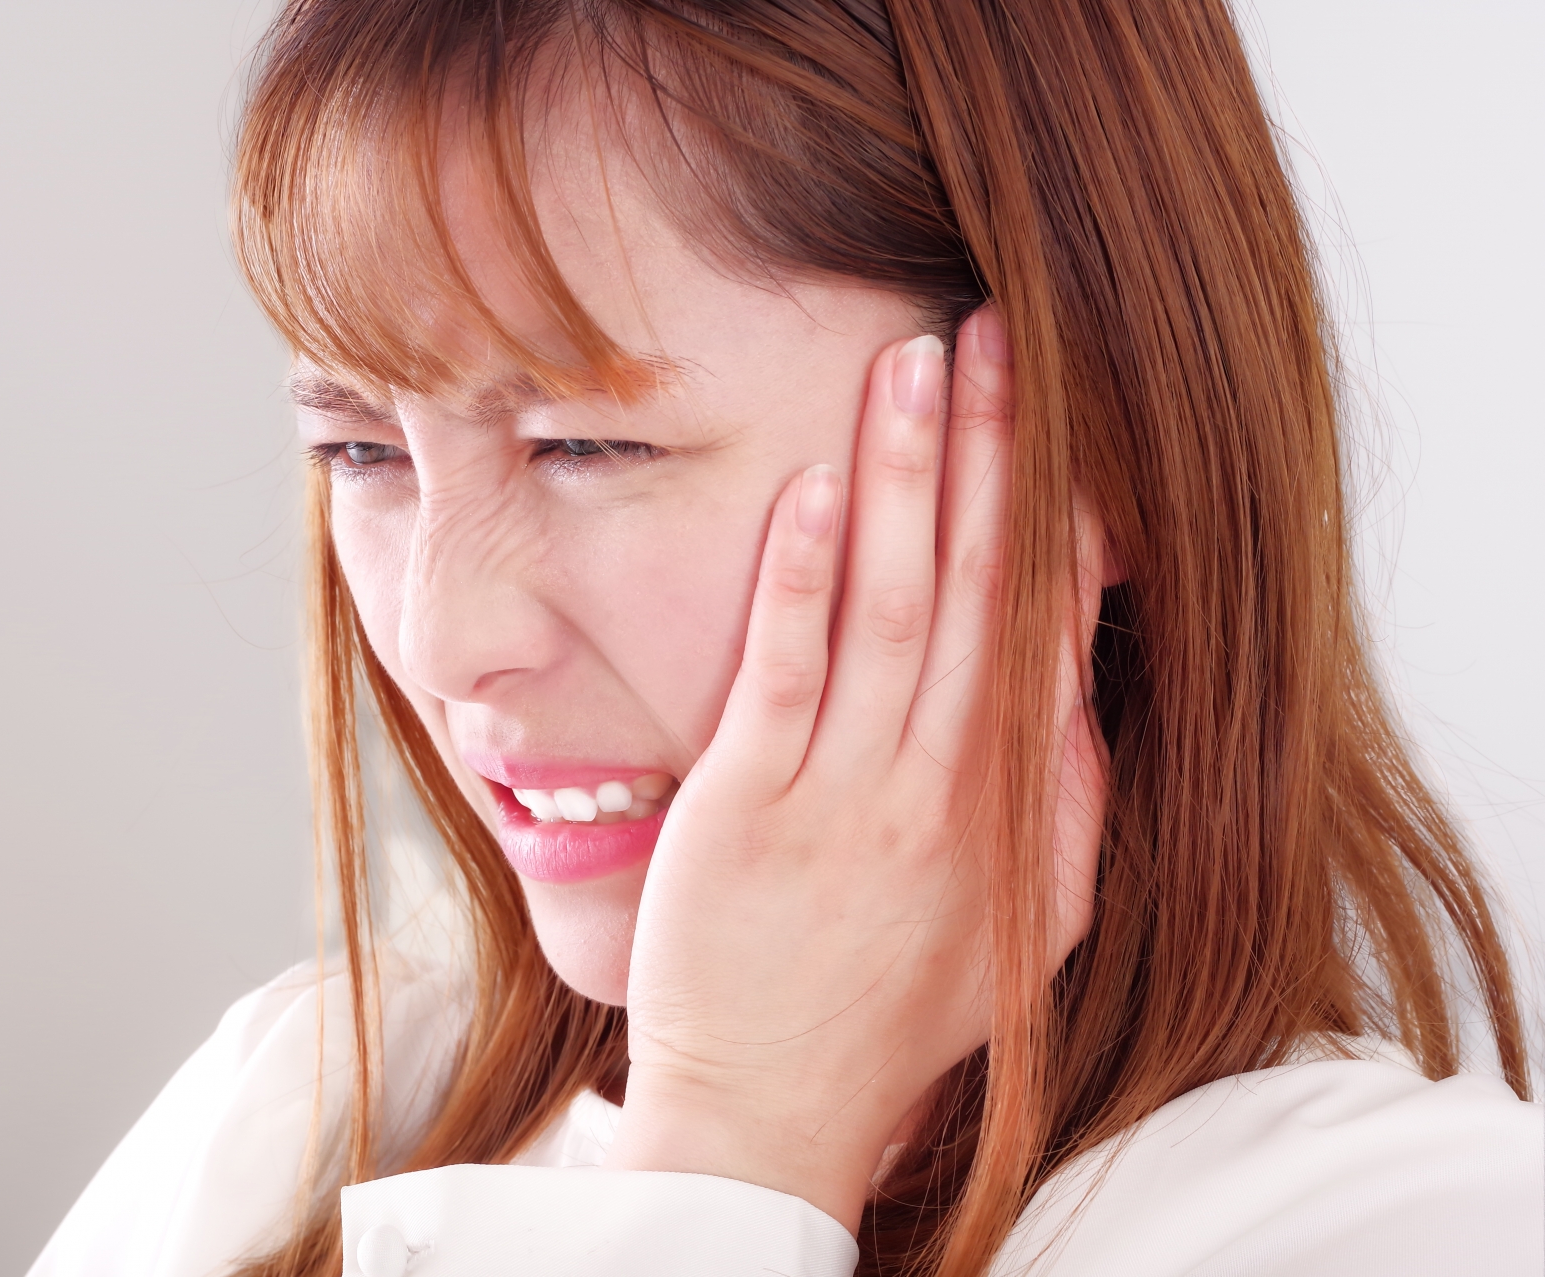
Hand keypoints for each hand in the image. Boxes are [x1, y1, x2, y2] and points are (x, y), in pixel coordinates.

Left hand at [602, 308, 1106, 1231]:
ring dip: (906, 480)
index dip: (1056, 513)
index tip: (1068, 414)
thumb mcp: (1027, 934)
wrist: (772, 1106)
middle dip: (992, 454)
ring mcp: (844, 790)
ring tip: (918, 365)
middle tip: (1001, 331)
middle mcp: (940, 784)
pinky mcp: (749, 802)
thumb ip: (1068, 814)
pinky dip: (800, 578)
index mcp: (1008, 806)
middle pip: (976, 588)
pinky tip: (813, 488)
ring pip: (889, 606)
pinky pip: (785, 673)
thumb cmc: (893, 1016)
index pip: (1044, 628)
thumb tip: (1081, 697)